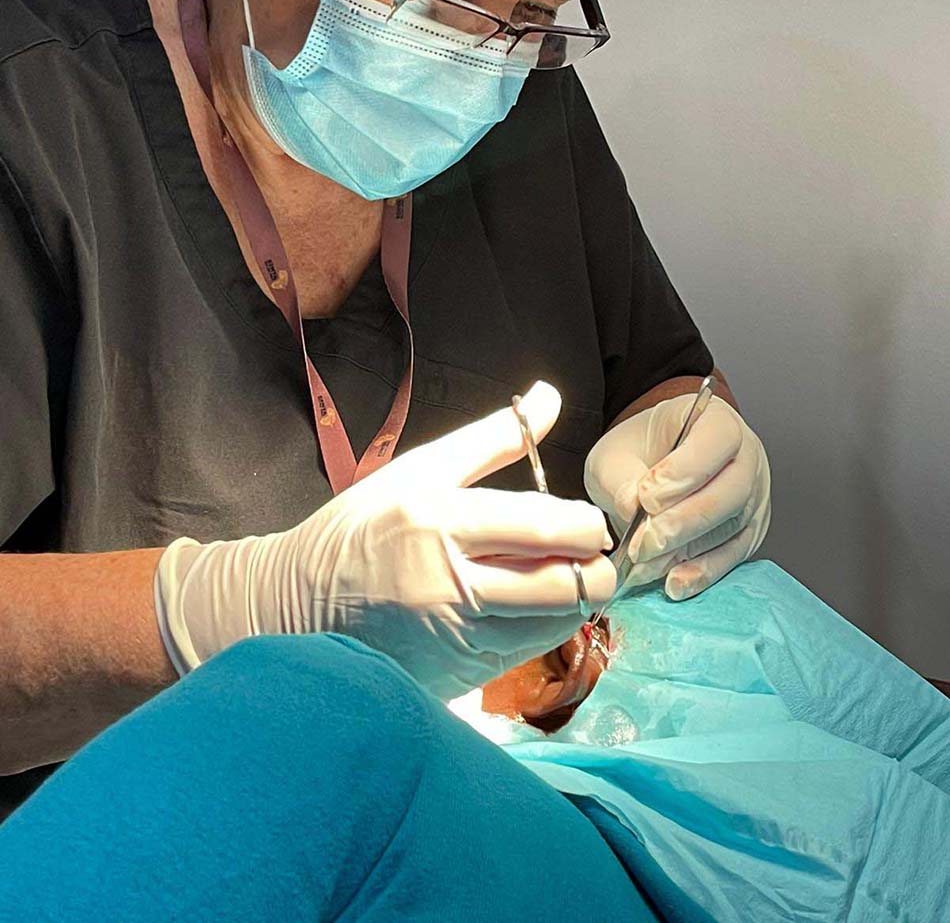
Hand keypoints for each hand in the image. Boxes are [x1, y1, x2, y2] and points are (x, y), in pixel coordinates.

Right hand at [155, 382, 615, 698]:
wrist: (296, 607)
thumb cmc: (361, 528)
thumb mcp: (419, 469)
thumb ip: (493, 437)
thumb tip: (549, 396)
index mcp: (440, 520)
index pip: (546, 527)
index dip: (588, 526)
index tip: (590, 521)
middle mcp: (450, 583)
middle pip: (565, 585)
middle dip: (597, 569)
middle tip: (593, 553)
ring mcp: (454, 637)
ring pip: (553, 624)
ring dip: (574, 601)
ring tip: (563, 578)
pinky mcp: (455, 675)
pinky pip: (525, 652)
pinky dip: (540, 628)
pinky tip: (525, 607)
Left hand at [584, 393, 770, 599]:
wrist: (650, 464)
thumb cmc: (639, 451)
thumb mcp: (615, 454)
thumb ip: (621, 477)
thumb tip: (632, 509)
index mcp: (716, 420)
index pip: (717, 440)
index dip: (685, 470)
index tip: (646, 496)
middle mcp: (746, 455)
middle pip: (731, 490)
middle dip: (684, 521)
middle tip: (644, 543)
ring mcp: (754, 495)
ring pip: (732, 526)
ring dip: (687, 550)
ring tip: (646, 564)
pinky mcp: (748, 531)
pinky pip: (733, 554)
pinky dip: (703, 572)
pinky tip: (674, 582)